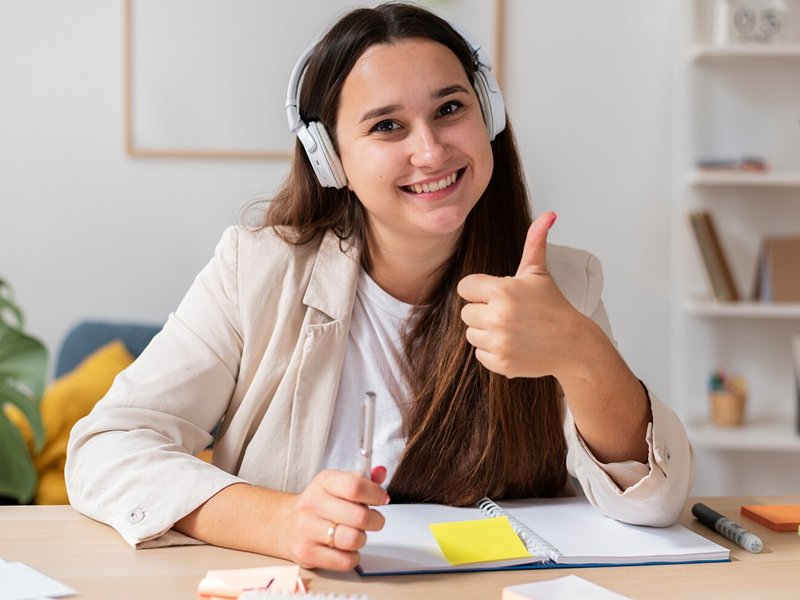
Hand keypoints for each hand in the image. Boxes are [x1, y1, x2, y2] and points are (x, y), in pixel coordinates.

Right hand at [280, 466, 388, 570]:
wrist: (284, 524)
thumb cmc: (318, 503)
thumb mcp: (336, 484)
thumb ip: (361, 479)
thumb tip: (380, 473)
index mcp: (324, 482)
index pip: (354, 486)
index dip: (375, 494)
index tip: (381, 498)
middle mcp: (312, 504)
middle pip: (359, 516)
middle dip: (375, 521)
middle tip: (373, 520)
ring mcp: (307, 530)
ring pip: (353, 540)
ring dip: (362, 539)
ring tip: (356, 534)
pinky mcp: (307, 553)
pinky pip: (345, 561)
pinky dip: (353, 556)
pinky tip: (347, 549)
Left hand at [457, 212, 589, 379]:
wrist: (573, 344)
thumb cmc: (553, 306)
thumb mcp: (539, 273)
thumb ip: (535, 243)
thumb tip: (547, 214)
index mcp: (502, 291)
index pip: (465, 287)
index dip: (479, 290)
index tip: (496, 294)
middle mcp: (498, 317)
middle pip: (466, 312)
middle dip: (483, 311)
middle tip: (508, 313)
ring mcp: (499, 342)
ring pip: (471, 334)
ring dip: (486, 332)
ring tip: (510, 329)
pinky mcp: (501, 363)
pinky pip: (480, 354)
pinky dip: (493, 352)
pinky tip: (513, 344)